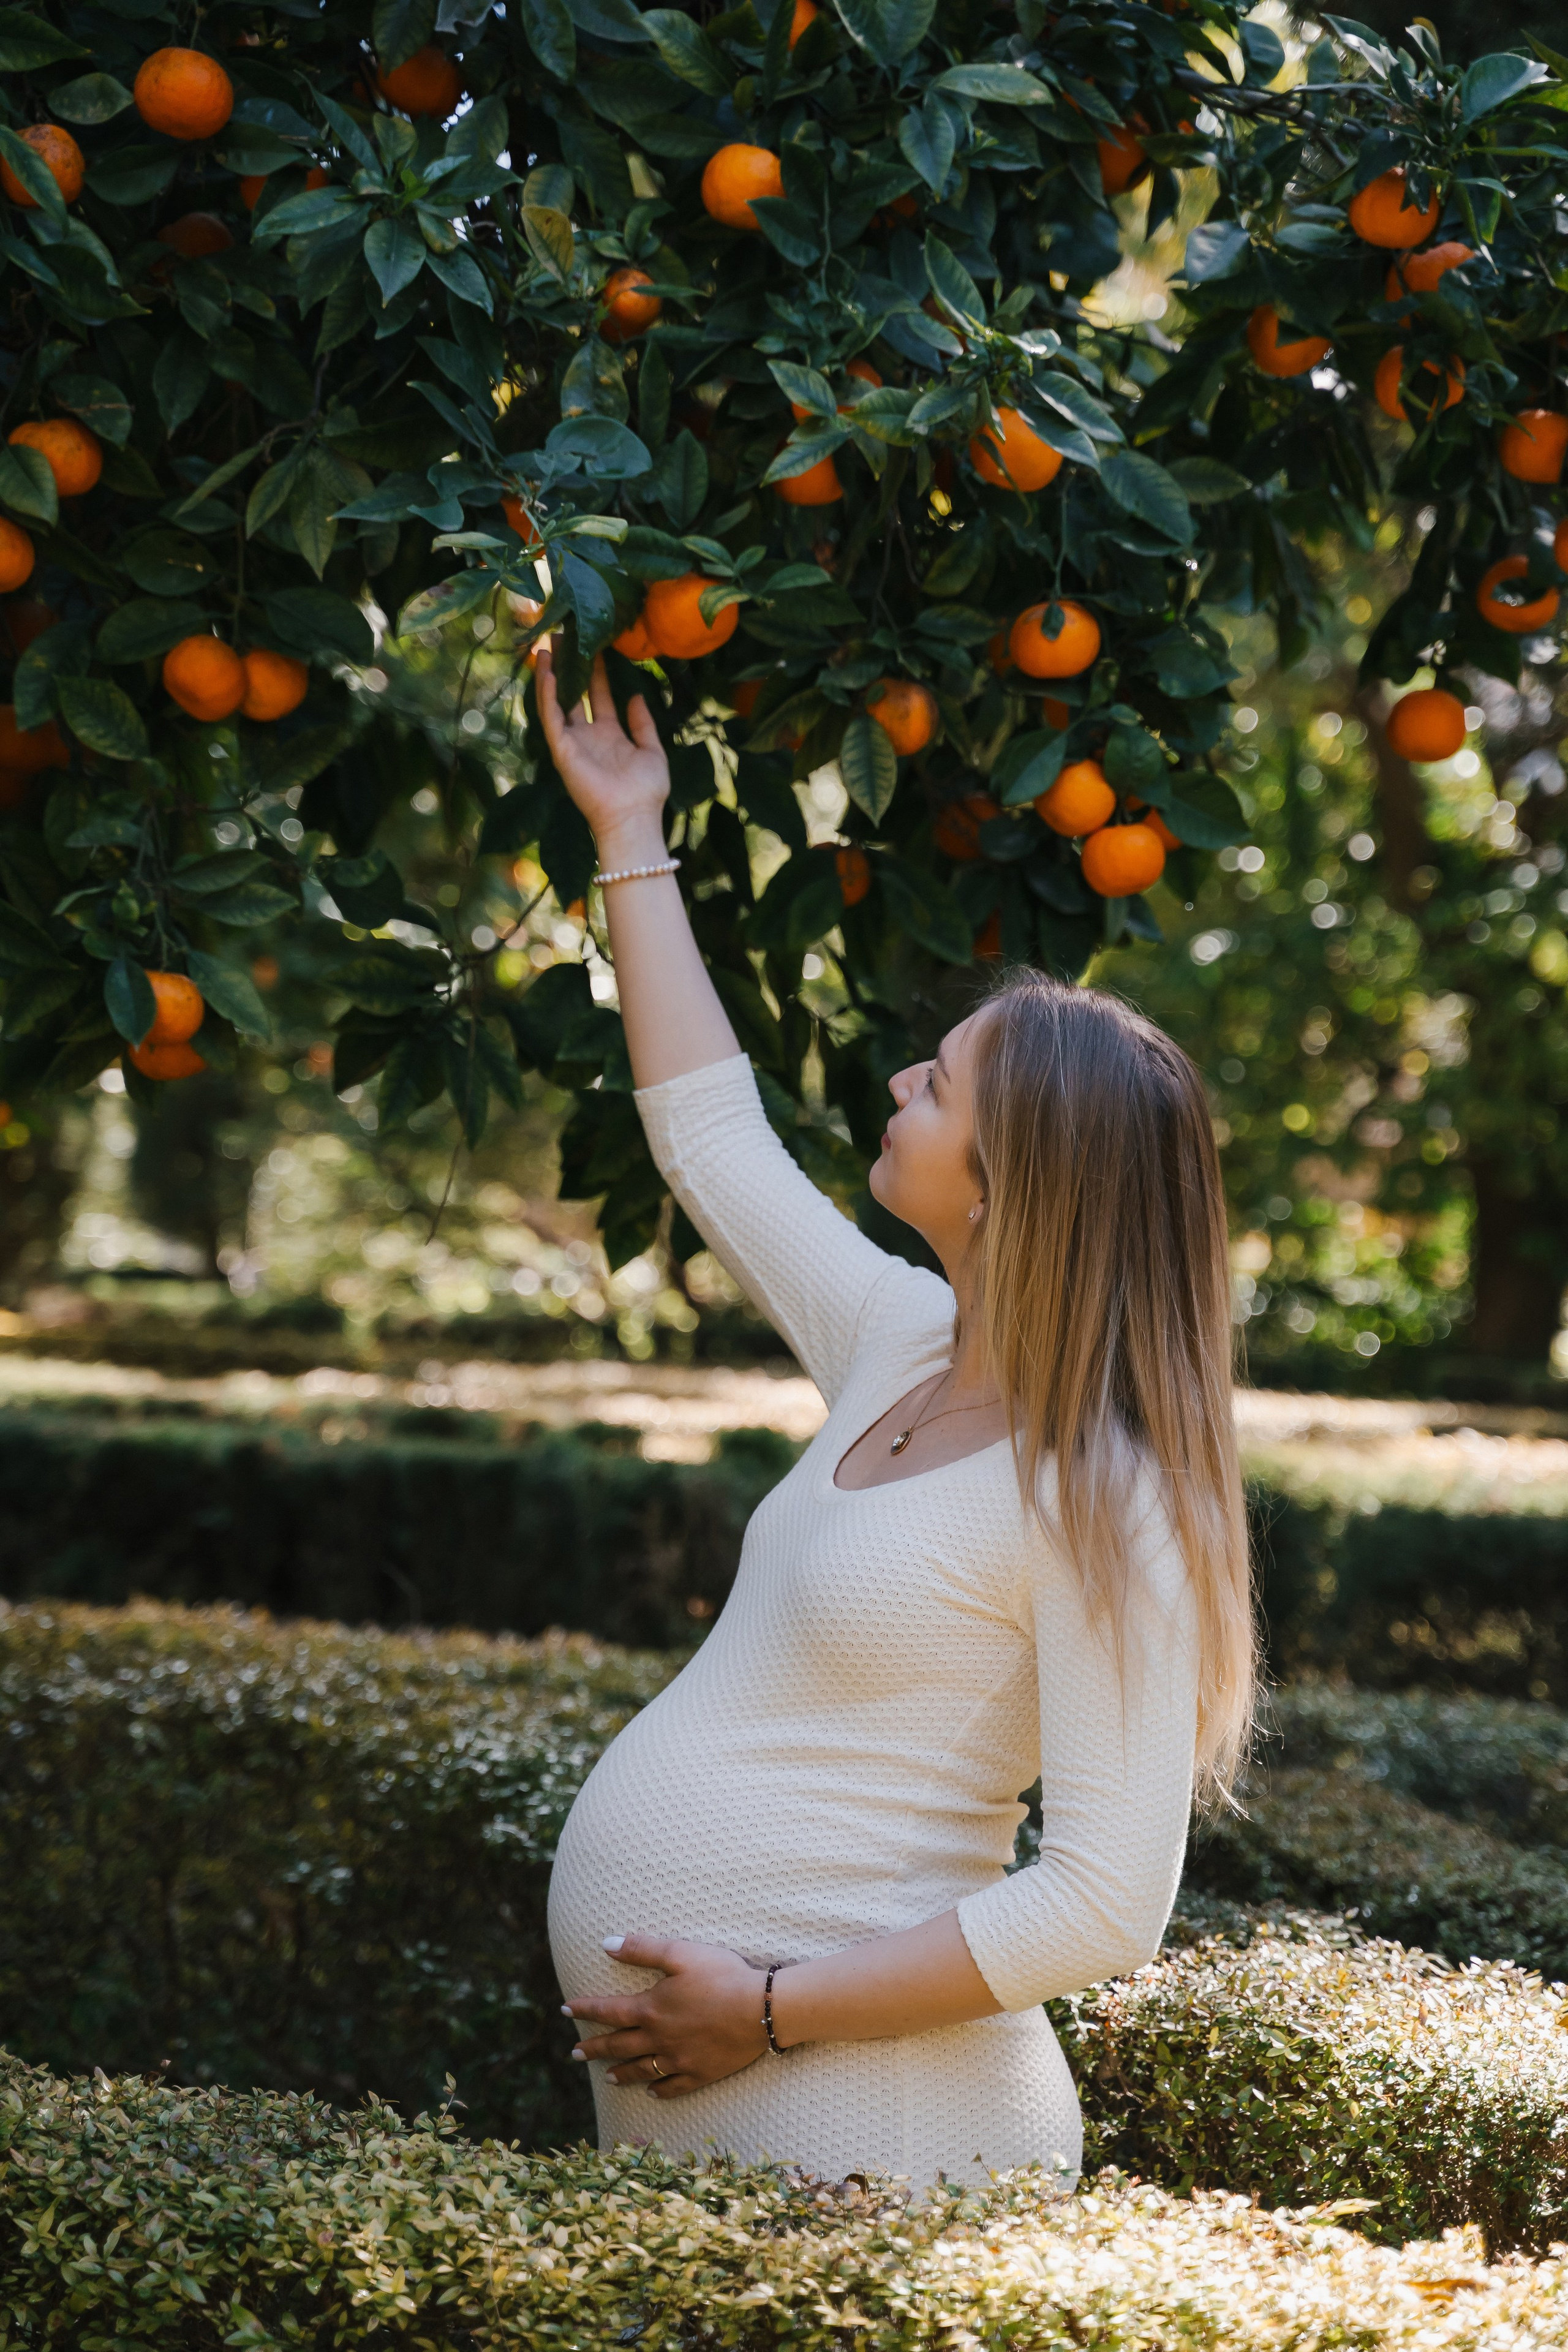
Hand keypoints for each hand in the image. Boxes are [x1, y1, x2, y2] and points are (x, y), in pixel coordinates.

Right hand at [535, 645, 669, 867]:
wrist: (634, 818)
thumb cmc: (647, 791)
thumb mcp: (652, 750)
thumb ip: (643, 723)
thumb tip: (636, 696)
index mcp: (610, 735)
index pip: (600, 696)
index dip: (597, 672)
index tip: (596, 647)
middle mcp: (588, 736)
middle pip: (574, 694)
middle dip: (569, 667)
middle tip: (564, 637)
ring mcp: (573, 743)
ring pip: (557, 701)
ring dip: (551, 675)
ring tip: (547, 646)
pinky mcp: (562, 750)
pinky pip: (551, 718)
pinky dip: (548, 694)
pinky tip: (547, 671)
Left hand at [564, 1934, 770, 2098]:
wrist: (760, 2010)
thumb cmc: (721, 1976)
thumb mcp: (680, 1953)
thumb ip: (642, 1949)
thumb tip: (606, 1943)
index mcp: (651, 2008)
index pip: (608, 2011)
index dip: (585, 2009)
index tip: (565, 2010)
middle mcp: (659, 2039)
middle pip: (619, 2045)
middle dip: (594, 2048)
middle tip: (575, 2053)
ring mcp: (679, 2060)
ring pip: (642, 2069)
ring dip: (621, 2073)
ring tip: (606, 2078)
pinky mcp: (700, 2073)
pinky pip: (673, 2086)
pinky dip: (659, 2089)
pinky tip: (651, 2092)